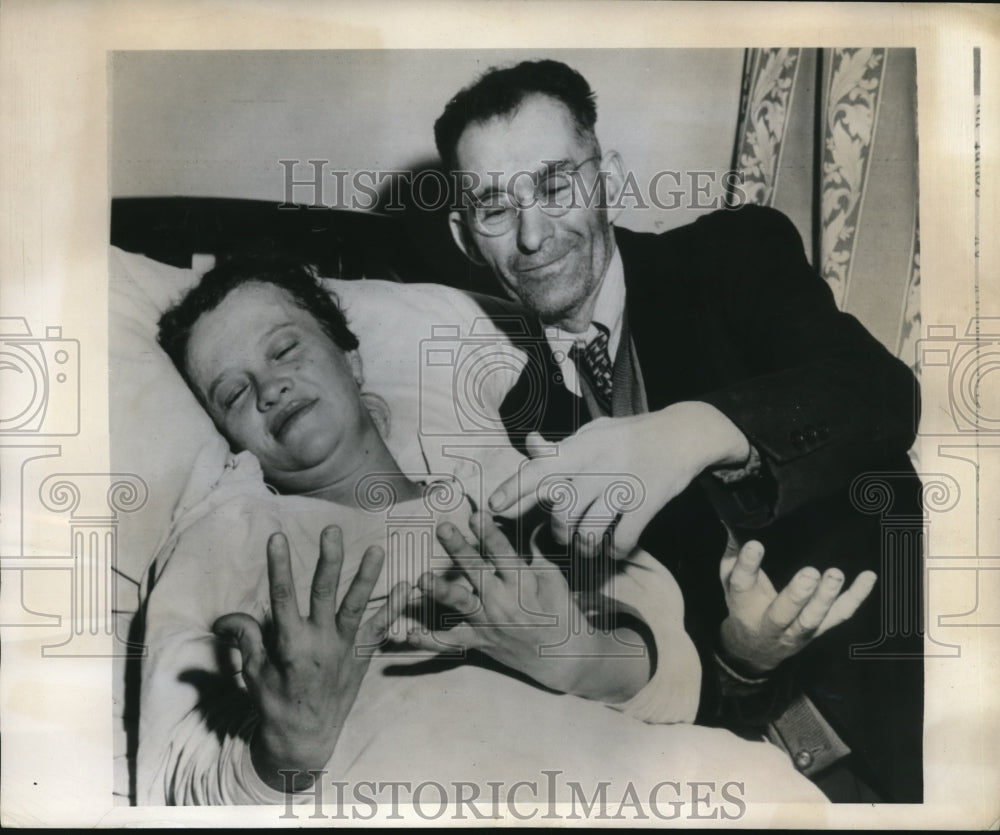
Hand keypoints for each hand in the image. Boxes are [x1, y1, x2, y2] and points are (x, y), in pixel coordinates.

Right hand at [212, 525, 410, 791]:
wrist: (306, 738)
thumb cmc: (275, 702)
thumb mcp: (253, 672)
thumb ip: (245, 638)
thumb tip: (224, 618)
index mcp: (290, 643)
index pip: (282, 596)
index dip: (280, 565)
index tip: (277, 536)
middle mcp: (319, 641)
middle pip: (324, 593)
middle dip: (328, 560)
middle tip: (332, 530)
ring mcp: (344, 648)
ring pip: (356, 605)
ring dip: (367, 577)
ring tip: (377, 549)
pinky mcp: (361, 656)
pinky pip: (379, 629)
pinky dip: (394, 609)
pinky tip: (407, 586)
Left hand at [404, 513, 649, 702]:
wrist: (565, 659)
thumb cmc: (561, 611)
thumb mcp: (553, 577)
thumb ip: (533, 552)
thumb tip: (525, 523)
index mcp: (524, 584)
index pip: (505, 554)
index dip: (490, 534)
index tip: (476, 514)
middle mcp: (504, 603)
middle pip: (478, 572)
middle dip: (460, 550)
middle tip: (443, 528)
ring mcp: (489, 624)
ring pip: (461, 606)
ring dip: (439, 592)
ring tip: (420, 580)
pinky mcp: (479, 642)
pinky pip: (450, 644)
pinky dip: (428, 641)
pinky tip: (407, 633)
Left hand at [488, 402, 750, 558]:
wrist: (682, 433)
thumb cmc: (630, 435)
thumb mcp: (594, 433)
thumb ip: (562, 447)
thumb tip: (530, 445)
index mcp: (581, 447)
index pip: (540, 470)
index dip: (514, 489)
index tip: (493, 506)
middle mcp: (597, 466)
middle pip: (562, 512)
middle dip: (559, 532)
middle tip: (565, 536)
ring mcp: (622, 486)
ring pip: (589, 532)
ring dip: (586, 547)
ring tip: (589, 548)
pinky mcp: (646, 504)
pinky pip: (622, 540)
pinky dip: (616, 551)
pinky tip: (616, 549)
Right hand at [718, 540, 876, 675]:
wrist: (756, 647)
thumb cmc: (744, 605)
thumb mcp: (728, 581)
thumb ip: (733, 556)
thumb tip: (735, 524)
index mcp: (742, 606)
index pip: (742, 585)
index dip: (748, 566)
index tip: (755, 545)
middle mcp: (769, 624)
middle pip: (782, 614)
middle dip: (797, 596)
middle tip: (810, 574)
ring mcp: (796, 631)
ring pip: (812, 620)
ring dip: (825, 599)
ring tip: (834, 575)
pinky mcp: (820, 630)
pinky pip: (841, 615)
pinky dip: (857, 597)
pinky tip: (869, 576)